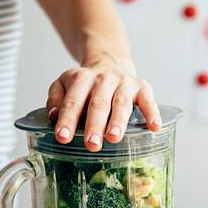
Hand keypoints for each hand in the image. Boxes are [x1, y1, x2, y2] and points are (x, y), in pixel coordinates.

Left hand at [46, 56, 161, 151]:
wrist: (110, 63)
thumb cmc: (85, 84)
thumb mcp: (63, 84)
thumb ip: (55, 99)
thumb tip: (53, 116)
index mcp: (81, 79)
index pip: (72, 101)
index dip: (67, 119)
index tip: (63, 137)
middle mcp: (103, 79)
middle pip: (98, 104)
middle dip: (94, 125)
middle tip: (91, 144)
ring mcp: (124, 83)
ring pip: (121, 103)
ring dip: (118, 121)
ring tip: (114, 138)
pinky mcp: (142, 87)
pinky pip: (148, 100)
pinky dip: (152, 113)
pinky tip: (153, 127)